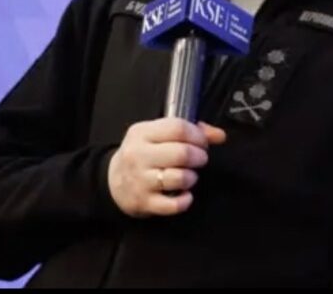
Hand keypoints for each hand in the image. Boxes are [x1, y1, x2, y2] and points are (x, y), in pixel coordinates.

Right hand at [107, 118, 226, 217]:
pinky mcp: (144, 202)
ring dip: (192, 177)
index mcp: (141, 133)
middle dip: (199, 157)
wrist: (113, 181)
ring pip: (180, 178)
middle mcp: (138, 155)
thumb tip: (219, 135)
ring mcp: (140, 180)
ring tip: (188, 176)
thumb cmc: (142, 155)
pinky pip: (174, 204)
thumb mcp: (157, 135)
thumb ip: (189, 131)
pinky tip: (183, 194)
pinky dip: (185, 200)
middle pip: (181, 153)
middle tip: (198, 160)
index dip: (197, 135)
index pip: (177, 128)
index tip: (201, 142)